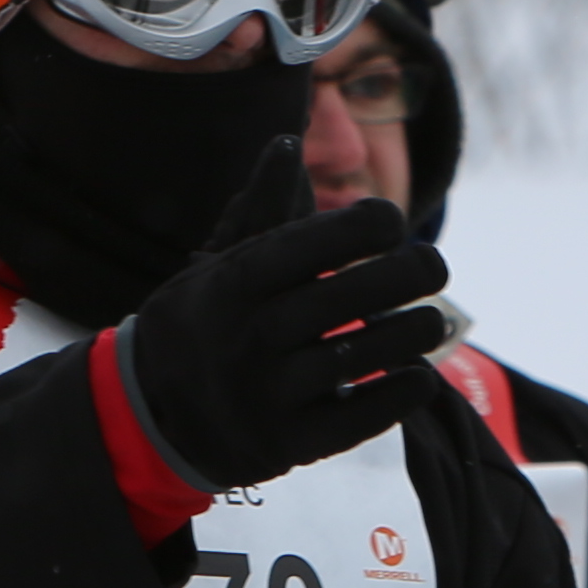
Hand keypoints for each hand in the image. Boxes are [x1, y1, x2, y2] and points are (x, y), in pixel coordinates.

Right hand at [119, 152, 449, 494]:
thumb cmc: (204, 322)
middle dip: (403, 275)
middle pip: (341, 300)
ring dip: (410, 335)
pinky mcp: (286, 445)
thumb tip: (287, 142)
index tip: (391, 219)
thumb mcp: (216, 264)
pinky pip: (356, 421)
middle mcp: (247, 337)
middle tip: (436, 265)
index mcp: (231, 285)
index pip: (304, 246)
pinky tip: (420, 376)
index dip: (359, 227)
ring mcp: (266, 396)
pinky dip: (399, 396)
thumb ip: (261, 209)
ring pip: (356, 360)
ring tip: (434, 320)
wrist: (152, 416)